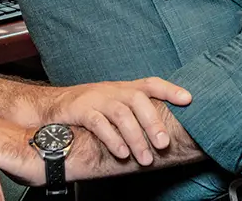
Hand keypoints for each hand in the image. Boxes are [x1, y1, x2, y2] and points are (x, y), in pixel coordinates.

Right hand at [46, 77, 190, 165]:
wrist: (53, 106)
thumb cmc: (90, 108)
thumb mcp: (115, 105)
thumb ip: (135, 114)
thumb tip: (163, 134)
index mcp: (125, 88)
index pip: (151, 83)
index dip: (170, 89)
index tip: (189, 99)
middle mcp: (113, 90)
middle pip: (138, 99)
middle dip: (153, 122)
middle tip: (164, 144)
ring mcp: (96, 98)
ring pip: (120, 113)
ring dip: (135, 137)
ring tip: (145, 158)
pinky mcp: (80, 110)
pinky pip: (98, 123)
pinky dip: (112, 139)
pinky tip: (122, 153)